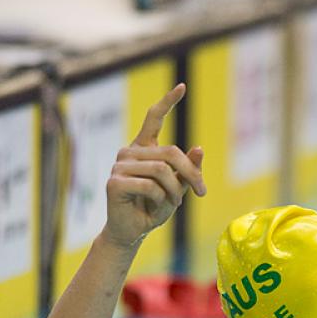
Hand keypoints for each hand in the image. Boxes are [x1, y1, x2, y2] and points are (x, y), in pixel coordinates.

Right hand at [104, 84, 205, 249]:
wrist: (131, 231)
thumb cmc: (152, 208)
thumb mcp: (177, 188)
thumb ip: (187, 169)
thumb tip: (199, 148)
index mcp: (143, 148)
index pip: (153, 118)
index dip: (167, 102)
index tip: (182, 87)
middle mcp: (129, 152)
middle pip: (170, 152)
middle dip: (191, 173)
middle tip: (201, 191)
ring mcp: (119, 165)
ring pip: (162, 170)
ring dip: (174, 191)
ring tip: (172, 204)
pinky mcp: (114, 182)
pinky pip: (150, 186)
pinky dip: (160, 199)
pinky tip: (155, 207)